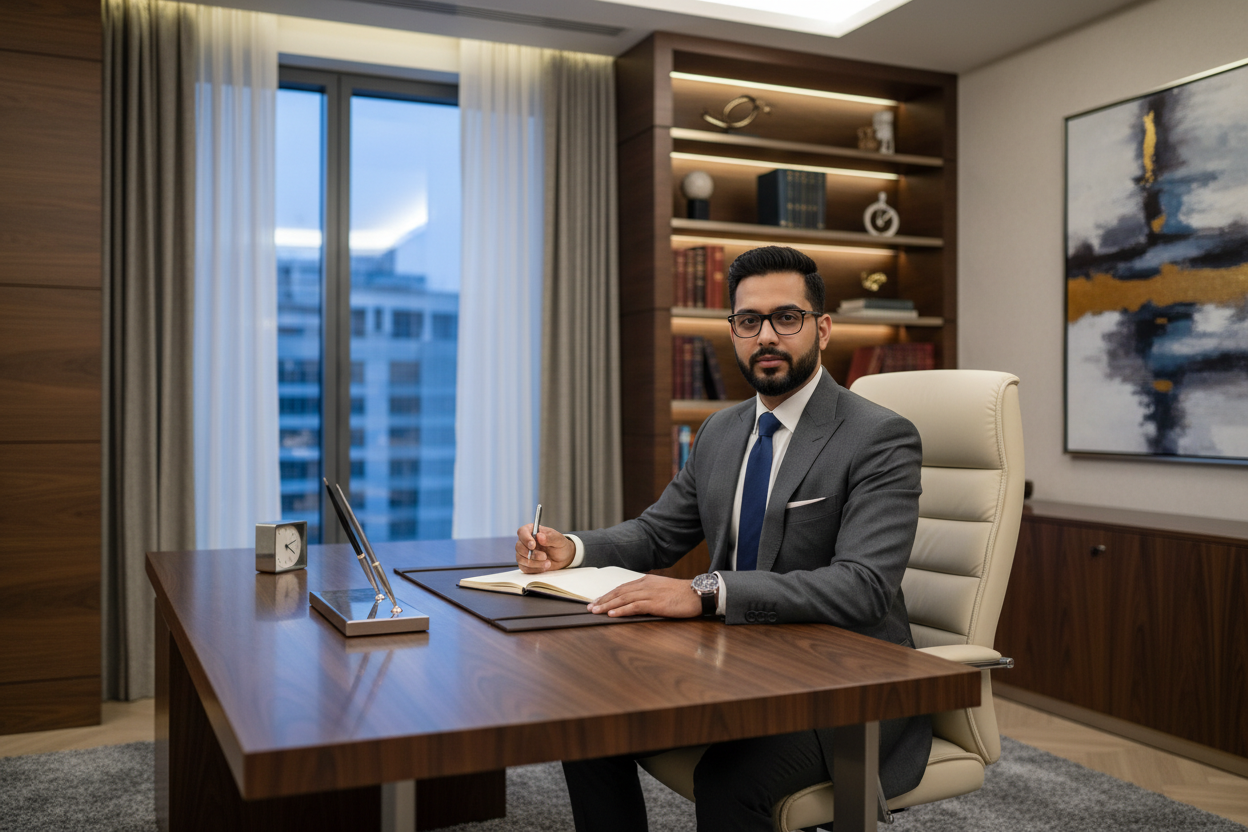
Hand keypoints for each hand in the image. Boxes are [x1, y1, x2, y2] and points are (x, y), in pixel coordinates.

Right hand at [515, 523, 575, 573]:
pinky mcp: (525, 564)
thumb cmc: (560, 545)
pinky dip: (535, 569)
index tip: (533, 545)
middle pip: (519, 547)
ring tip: (548, 563)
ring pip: (520, 559)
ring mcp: (524, 553)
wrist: (563, 557)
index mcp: (532, 531)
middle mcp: (526, 541)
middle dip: (532, 554)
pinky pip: (524, 568)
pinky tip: (543, 567)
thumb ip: (550, 538)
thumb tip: (539, 536)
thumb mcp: (559, 540)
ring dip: (535, 563)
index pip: (522, 532)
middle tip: (544, 556)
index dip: (525, 539)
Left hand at [588, 575, 702, 618]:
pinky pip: (634, 606)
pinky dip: (621, 610)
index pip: (622, 587)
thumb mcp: (662, 590)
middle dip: (603, 600)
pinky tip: (612, 614)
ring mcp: (650, 593)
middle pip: (619, 592)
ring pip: (623, 599)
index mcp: (646, 581)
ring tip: (596, 611)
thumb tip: (635, 602)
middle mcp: (645, 585)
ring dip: (607, 605)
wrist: (698, 593)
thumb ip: (648, 593)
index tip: (597, 601)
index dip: (608, 595)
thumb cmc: (682, 594)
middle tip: (590, 607)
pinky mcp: (655, 603)